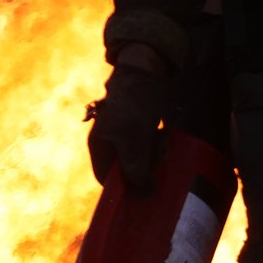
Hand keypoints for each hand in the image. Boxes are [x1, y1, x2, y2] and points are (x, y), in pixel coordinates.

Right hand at [87, 52, 172, 189]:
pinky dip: (158, 143)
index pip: (107, 179)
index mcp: (100, 146)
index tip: (144, 191)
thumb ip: (134, 167)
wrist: (146, 71)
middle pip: (129, 171)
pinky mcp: (141, 131)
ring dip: (155, 153)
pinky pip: (151, 147)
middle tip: (157, 154)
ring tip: (160, 139)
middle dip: (146, 165)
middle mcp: (111, 144)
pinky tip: (162, 133)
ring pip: (143, 160)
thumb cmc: (133, 104)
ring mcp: (127, 137)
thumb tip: (142, 192)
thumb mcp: (133, 139)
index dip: (125, 188)